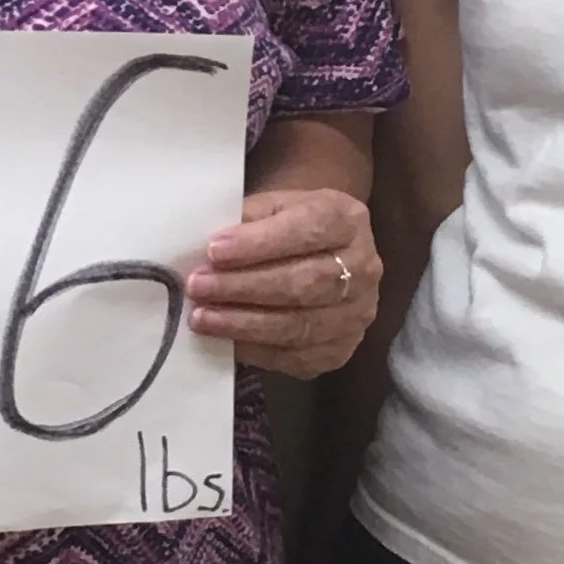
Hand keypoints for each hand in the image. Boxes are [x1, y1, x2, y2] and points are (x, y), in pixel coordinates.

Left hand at [185, 188, 380, 378]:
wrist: (321, 251)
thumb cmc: (289, 224)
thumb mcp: (271, 206)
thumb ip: (245, 222)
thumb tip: (205, 251)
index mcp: (347, 220)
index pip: (306, 231)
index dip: (259, 243)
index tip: (214, 251)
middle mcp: (364, 269)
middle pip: (303, 283)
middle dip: (244, 287)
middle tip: (200, 287)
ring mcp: (357, 314)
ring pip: (299, 326)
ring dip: (244, 324)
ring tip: (203, 318)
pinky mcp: (341, 350)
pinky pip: (297, 358)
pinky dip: (257, 350)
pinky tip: (226, 341)